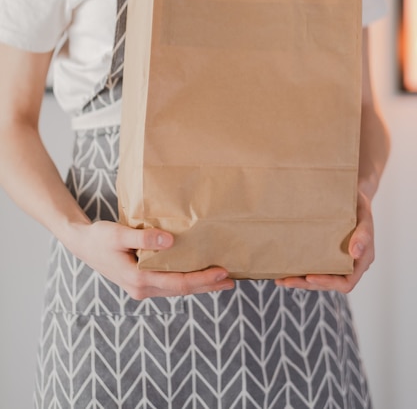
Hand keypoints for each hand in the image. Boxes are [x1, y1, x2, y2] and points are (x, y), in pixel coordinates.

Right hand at [69, 220, 234, 299]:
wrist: (82, 244)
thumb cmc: (99, 237)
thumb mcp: (118, 234)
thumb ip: (143, 239)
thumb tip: (170, 241)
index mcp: (138, 280)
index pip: (178, 283)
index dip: (202, 280)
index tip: (222, 272)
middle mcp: (142, 289)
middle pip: (181, 290)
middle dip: (207, 286)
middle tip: (231, 280)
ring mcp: (141, 288)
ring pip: (176, 289)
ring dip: (199, 285)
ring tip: (221, 279)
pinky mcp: (141, 282)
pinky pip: (168, 284)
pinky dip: (186, 280)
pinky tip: (196, 274)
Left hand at [274, 190, 373, 292]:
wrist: (351, 196)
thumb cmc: (359, 206)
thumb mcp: (364, 216)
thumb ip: (363, 234)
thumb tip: (355, 253)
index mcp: (361, 260)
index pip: (346, 282)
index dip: (328, 283)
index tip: (309, 277)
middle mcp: (349, 265)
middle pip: (328, 284)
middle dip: (306, 283)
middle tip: (286, 281)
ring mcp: (337, 261)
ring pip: (319, 278)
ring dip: (300, 280)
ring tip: (280, 279)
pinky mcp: (327, 254)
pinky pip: (315, 266)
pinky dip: (300, 270)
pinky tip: (284, 269)